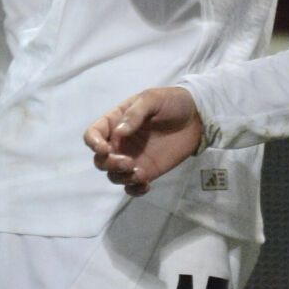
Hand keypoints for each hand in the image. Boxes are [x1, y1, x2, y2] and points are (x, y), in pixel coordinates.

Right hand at [84, 86, 202, 196]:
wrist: (196, 117)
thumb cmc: (171, 102)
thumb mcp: (152, 99)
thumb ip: (135, 114)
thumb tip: (119, 132)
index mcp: (115, 122)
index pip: (93, 134)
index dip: (93, 143)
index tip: (105, 149)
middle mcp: (120, 142)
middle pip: (100, 160)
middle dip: (109, 164)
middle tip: (128, 162)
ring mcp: (132, 158)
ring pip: (113, 175)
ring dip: (121, 177)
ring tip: (140, 173)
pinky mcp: (147, 171)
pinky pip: (132, 186)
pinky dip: (134, 189)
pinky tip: (146, 185)